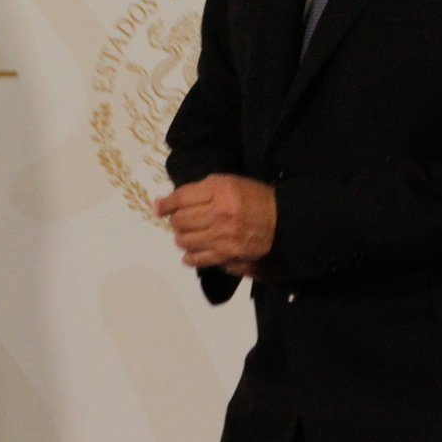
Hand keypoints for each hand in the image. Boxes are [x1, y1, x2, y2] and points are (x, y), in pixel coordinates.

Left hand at [153, 174, 275, 271]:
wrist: (282, 222)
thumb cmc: (254, 198)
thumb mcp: (228, 183)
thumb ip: (197, 190)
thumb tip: (162, 203)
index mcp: (220, 191)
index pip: (181, 198)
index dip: (166, 203)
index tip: (159, 207)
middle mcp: (219, 214)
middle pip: (180, 221)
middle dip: (176, 221)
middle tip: (182, 220)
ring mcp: (222, 237)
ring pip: (184, 240)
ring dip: (182, 237)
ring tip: (190, 234)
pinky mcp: (227, 255)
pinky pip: (197, 259)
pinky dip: (190, 256)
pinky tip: (192, 252)